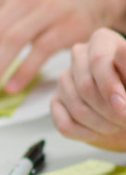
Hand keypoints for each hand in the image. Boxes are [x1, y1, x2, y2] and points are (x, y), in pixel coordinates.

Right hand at [51, 28, 125, 149]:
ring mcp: (64, 79)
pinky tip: (99, 131)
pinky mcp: (56, 102)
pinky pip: (64, 124)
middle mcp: (79, 56)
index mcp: (101, 41)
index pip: (98, 61)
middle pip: (85, 86)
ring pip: (77, 108)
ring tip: (117, 125)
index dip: (110, 86)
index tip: (123, 105)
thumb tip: (121, 53)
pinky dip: (85, 133)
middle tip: (125, 120)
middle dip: (110, 110)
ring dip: (101, 124)